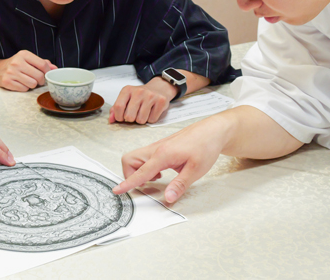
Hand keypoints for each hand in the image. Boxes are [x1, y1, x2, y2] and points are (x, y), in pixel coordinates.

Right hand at [0, 50, 56, 90]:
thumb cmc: (17, 65)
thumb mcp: (28, 60)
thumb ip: (43, 63)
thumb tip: (55, 68)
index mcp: (24, 54)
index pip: (43, 64)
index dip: (47, 72)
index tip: (46, 75)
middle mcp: (17, 62)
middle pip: (39, 76)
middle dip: (41, 80)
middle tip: (38, 80)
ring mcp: (11, 72)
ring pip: (32, 84)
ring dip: (32, 85)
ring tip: (27, 81)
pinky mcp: (7, 81)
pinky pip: (24, 89)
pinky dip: (24, 88)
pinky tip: (20, 83)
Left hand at [109, 77, 176, 123]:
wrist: (159, 88)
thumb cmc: (140, 96)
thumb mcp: (126, 98)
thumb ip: (116, 108)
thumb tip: (111, 120)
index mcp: (127, 90)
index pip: (118, 107)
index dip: (118, 117)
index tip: (121, 118)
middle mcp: (139, 92)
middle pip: (129, 116)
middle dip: (131, 119)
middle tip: (134, 114)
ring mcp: (151, 96)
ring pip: (141, 120)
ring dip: (141, 120)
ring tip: (143, 112)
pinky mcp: (161, 102)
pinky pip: (152, 120)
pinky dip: (151, 119)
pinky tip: (151, 112)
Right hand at [112, 118, 227, 202]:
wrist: (212, 130)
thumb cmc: (205, 146)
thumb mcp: (196, 170)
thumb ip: (179, 185)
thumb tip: (167, 199)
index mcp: (162, 154)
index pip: (140, 172)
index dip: (128, 183)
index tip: (117, 191)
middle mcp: (156, 149)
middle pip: (129, 160)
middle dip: (130, 174)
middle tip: (146, 185)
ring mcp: (157, 147)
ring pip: (136, 158)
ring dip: (139, 171)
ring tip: (157, 179)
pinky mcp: (161, 147)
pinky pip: (144, 157)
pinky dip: (146, 167)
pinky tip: (162, 172)